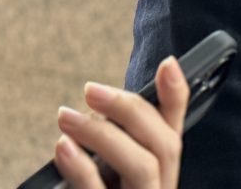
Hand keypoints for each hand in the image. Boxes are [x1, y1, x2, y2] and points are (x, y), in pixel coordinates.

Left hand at [53, 56, 189, 187]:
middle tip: (91, 90)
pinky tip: (63, 147)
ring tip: (66, 116)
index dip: (177, 97)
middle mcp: (160, 188)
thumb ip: (113, 145)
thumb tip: (98, 102)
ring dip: (104, 134)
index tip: (168, 63)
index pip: (176, 132)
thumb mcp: (107, 174)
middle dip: (130, 110)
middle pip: (165, 144)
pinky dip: (82, 167)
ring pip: (143, 165)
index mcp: (162, 176)